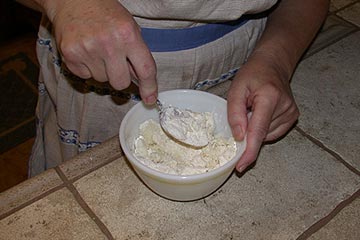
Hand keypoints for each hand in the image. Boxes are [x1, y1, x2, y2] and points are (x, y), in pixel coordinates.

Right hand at [43, 0, 156, 103]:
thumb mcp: (129, 26)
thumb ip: (136, 53)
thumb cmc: (104, 12)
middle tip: (116, 62)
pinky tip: (86, 51)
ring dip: (102, 70)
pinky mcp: (70, 56)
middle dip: (121, 77)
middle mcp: (108, 44)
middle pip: (121, 83)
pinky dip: (87, 68)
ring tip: (98, 50)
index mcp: (128, 34)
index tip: (150, 99)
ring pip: (102, 80)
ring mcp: (87, 51)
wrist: (71, 0)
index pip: (145, 70)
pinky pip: (86, 77)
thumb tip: (141, 81)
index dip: (149, 87)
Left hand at [227, 55, 298, 171]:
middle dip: (247, 131)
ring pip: (265, 136)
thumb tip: (239, 137)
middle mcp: (284, 107)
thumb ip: (235, 112)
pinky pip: (272, 133)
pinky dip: (263, 128)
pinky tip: (262, 114)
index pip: (258, 132)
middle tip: (244, 111)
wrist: (272, 65)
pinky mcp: (293, 118)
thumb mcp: (236, 88)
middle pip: (260, 134)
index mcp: (270, 98)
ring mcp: (291, 113)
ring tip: (254, 109)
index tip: (241, 166)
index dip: (249, 152)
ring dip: (255, 129)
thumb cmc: (252, 75)